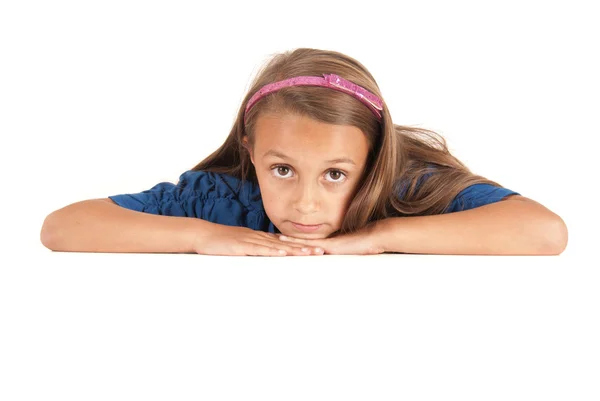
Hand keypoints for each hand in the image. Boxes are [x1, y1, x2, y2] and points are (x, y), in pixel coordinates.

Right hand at [192, 224, 324, 255]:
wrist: (203, 234)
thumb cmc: (221, 242)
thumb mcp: (242, 246)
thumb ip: (255, 250)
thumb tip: (268, 255)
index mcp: (259, 238)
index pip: (284, 241)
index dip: (300, 245)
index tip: (315, 248)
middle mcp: (259, 237)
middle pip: (285, 242)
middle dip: (303, 247)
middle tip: (321, 251)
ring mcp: (251, 240)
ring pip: (276, 245)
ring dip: (293, 249)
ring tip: (309, 253)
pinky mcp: (242, 246)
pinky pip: (259, 249)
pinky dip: (272, 251)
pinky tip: (283, 253)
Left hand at [278, 221, 384, 254]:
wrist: (376, 237)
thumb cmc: (367, 246)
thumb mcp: (352, 254)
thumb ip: (343, 256)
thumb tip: (340, 262)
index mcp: (328, 244)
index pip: (307, 243)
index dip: (295, 242)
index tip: (283, 240)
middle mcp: (325, 242)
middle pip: (302, 242)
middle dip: (288, 241)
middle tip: (273, 239)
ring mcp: (327, 243)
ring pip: (303, 243)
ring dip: (290, 242)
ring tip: (276, 240)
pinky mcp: (329, 246)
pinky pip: (311, 246)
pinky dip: (299, 245)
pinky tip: (288, 244)